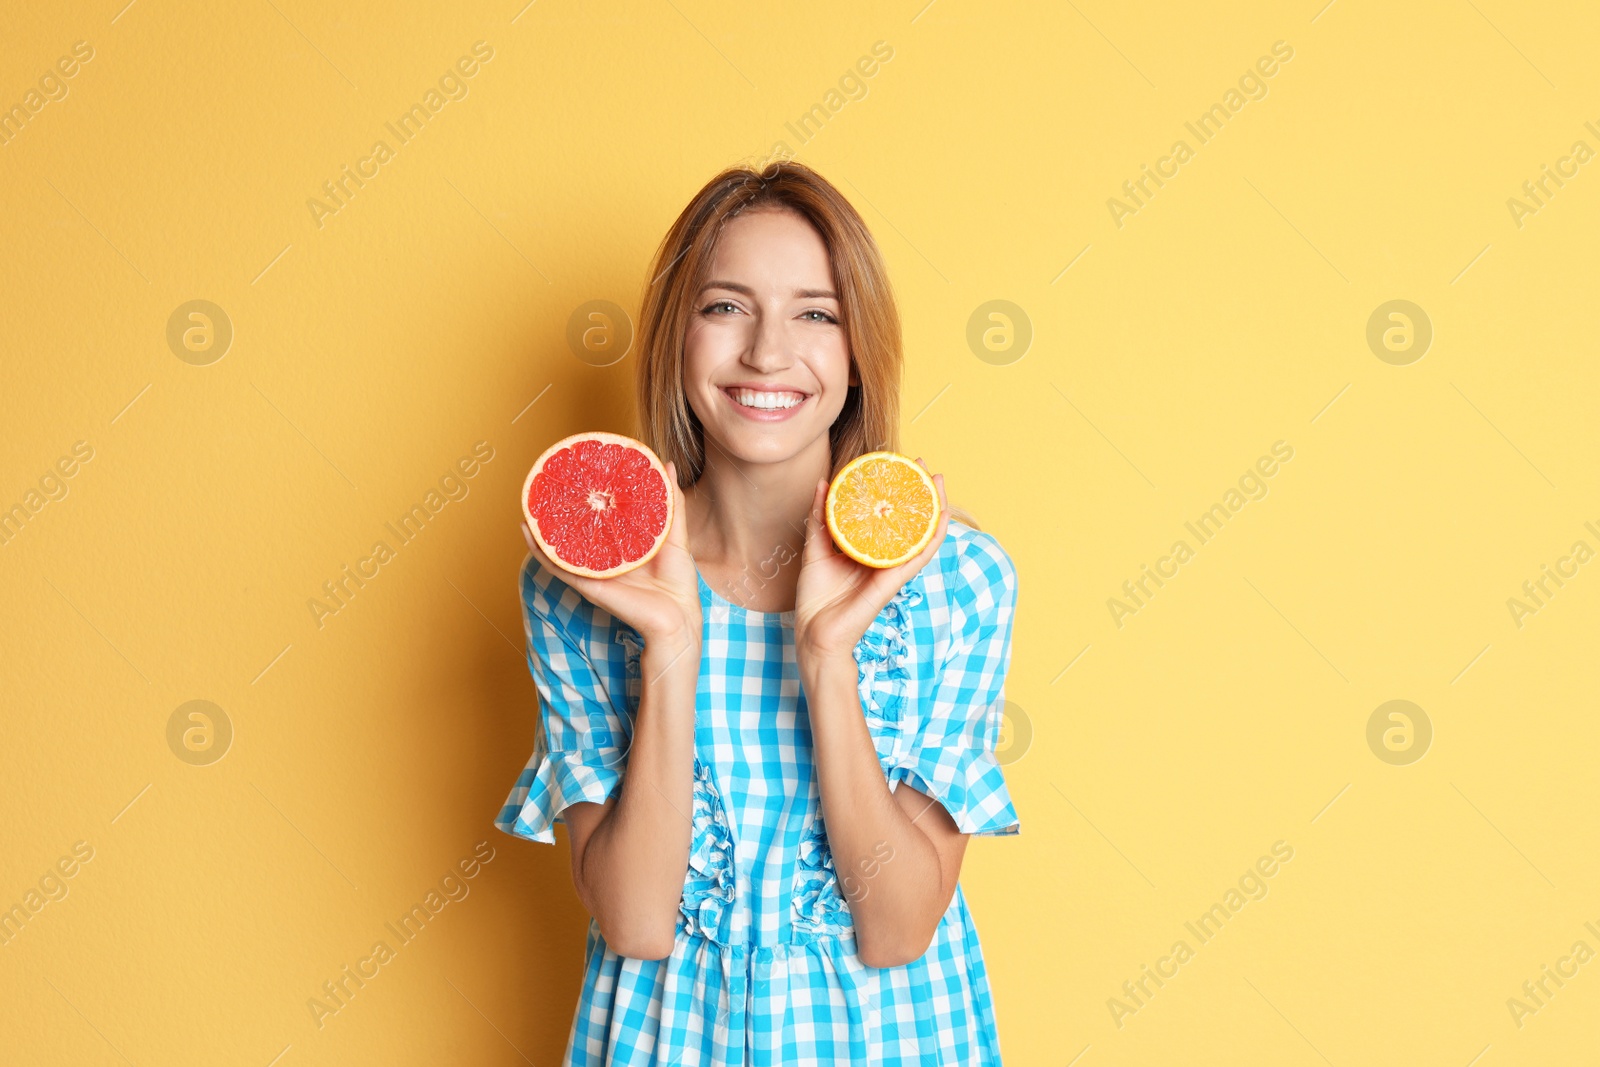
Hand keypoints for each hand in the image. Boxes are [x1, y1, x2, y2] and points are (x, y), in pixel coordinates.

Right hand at [520, 460, 701, 649]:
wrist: (678, 617)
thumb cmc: (678, 581)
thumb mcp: (676, 534)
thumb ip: (672, 501)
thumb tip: (668, 465)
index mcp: (622, 544)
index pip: (600, 517)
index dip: (588, 497)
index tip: (579, 473)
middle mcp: (604, 556)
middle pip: (576, 530)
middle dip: (559, 510)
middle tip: (546, 484)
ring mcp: (594, 570)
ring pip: (559, 547)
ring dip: (540, 528)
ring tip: (528, 504)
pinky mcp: (588, 583)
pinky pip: (557, 566)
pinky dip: (540, 551)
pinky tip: (528, 532)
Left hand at [793, 458, 948, 663]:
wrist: (815, 634)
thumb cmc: (816, 597)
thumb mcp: (815, 549)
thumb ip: (820, 518)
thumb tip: (823, 484)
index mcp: (866, 548)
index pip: (887, 515)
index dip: (896, 491)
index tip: (899, 466)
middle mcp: (883, 556)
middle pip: (908, 520)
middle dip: (919, 492)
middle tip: (923, 466)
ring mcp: (891, 569)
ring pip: (921, 535)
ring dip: (934, 508)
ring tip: (938, 482)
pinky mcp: (893, 582)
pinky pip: (917, 557)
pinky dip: (932, 538)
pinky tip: (941, 519)